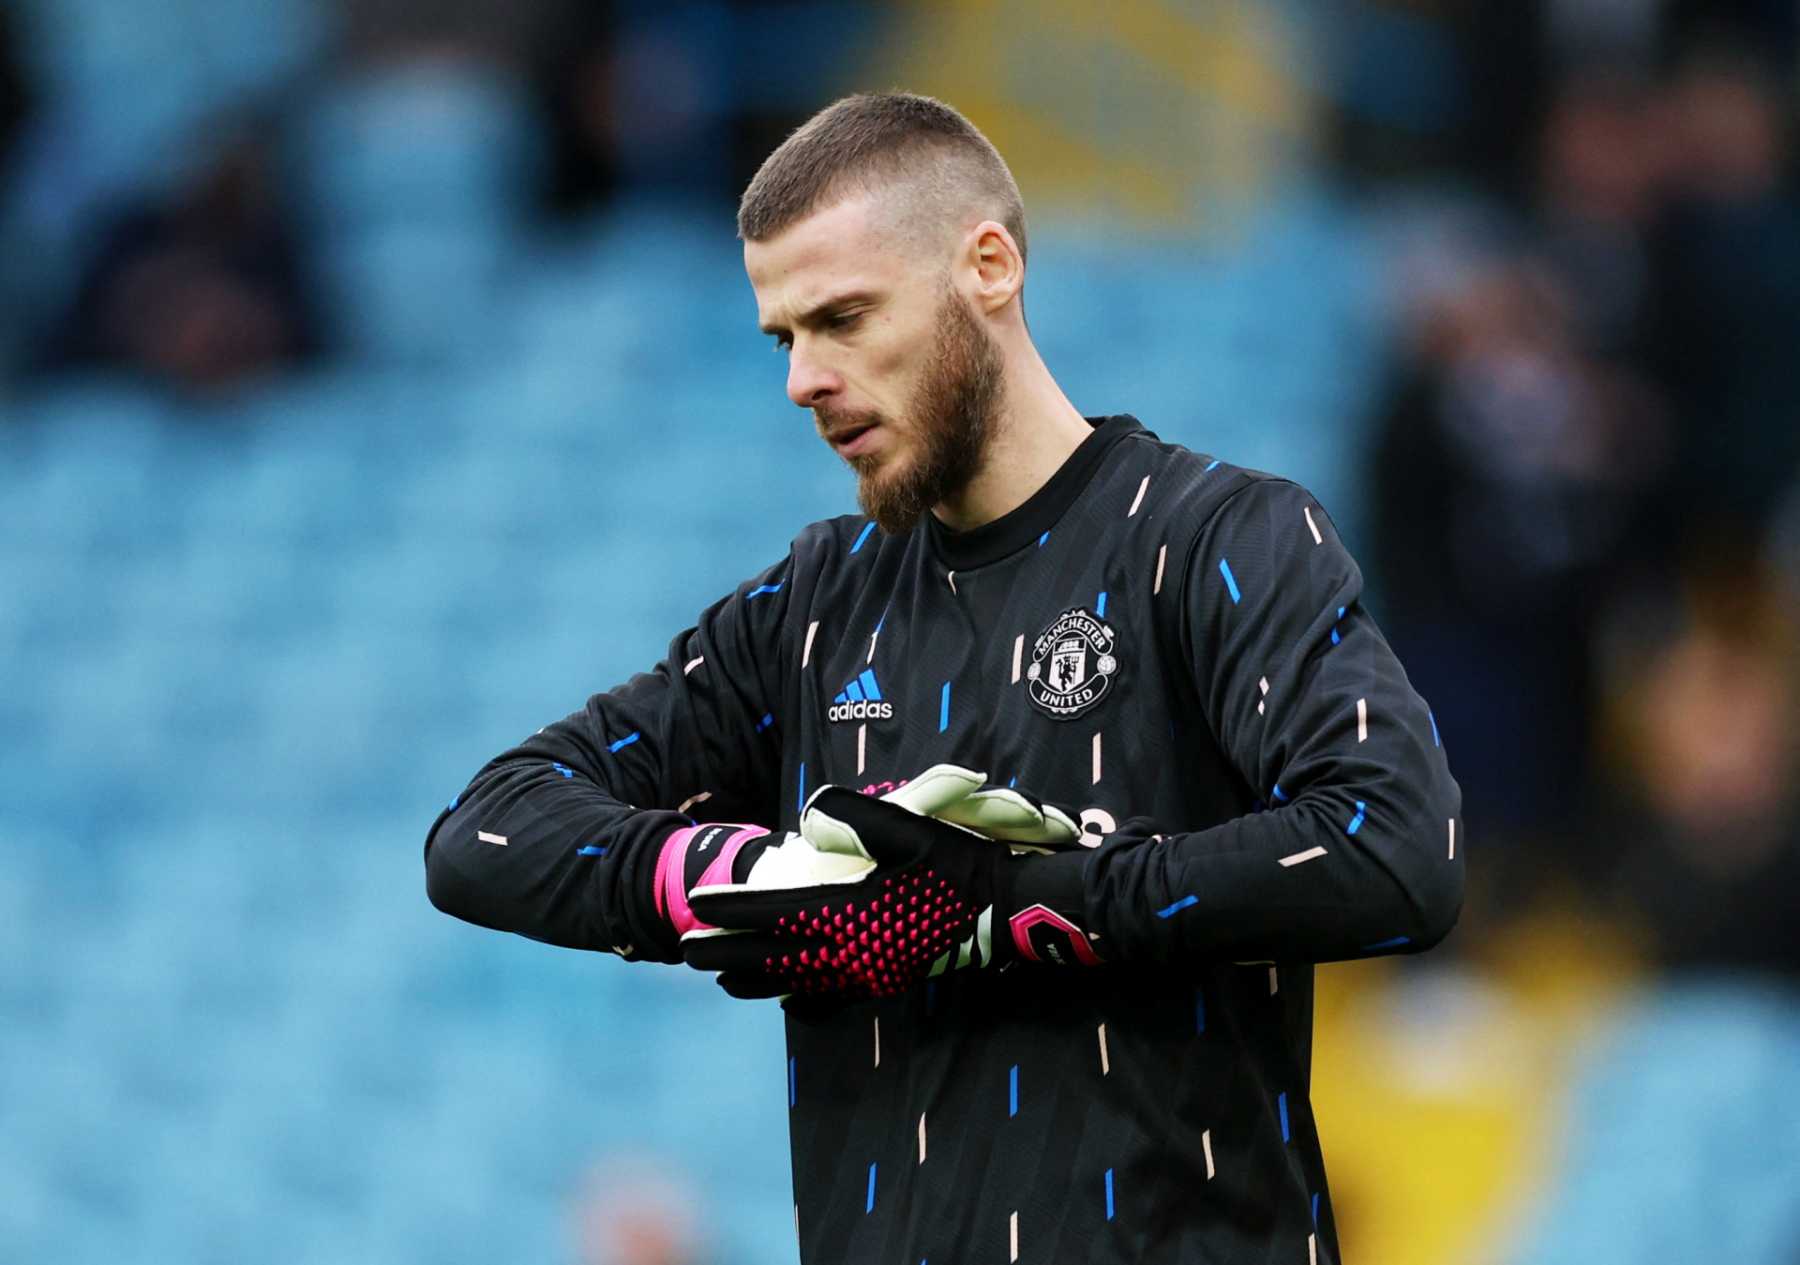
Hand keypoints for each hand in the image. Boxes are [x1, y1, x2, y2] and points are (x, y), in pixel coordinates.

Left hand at [680, 770, 1100, 999]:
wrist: (1005, 911)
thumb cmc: (957, 864)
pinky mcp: (884, 981)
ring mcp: (866, 972)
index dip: (730, 911)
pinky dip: (798, 997)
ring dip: (753, 979)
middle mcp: (848, 949)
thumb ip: (854, 817)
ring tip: (719, 979)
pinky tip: (784, 1000)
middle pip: (771, 956)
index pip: (772, 913)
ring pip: (794, 982)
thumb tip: (806, 813)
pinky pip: (829, 996)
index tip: (694, 906)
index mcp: (847, 910)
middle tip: (685, 951)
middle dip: (725, 954)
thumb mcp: (908, 828)